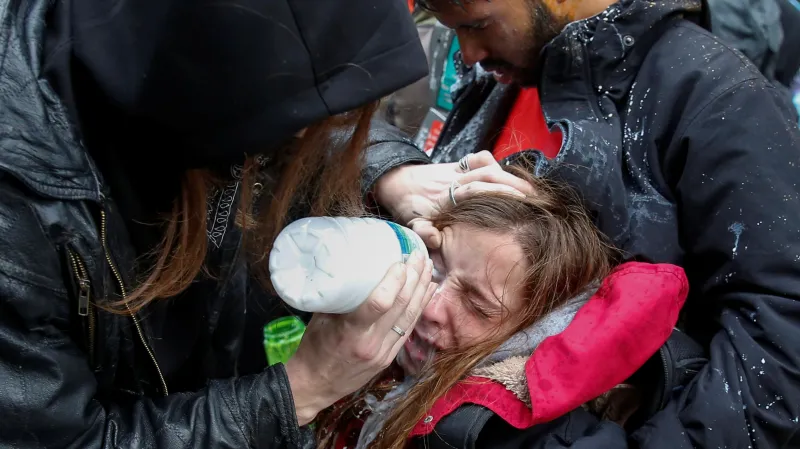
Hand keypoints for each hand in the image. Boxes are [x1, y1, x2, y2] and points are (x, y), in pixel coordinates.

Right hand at [284, 251, 436, 425]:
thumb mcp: (320, 319)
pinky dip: (420, 307)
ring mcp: (384, 352)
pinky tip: (427, 291)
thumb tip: (355, 266)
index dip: (394, 280)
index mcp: (351, 333)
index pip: (379, 303)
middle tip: (419, 255)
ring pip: (410, 317)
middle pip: (401, 306)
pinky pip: (409, 328)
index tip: (400, 260)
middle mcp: (371, 343)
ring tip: (427, 267)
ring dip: (421, 289)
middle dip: (413, 278)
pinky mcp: (390, 357)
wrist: (315, 385)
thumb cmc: (313, 349)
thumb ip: (340, 296)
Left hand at [374, 151, 533, 247]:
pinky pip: (477, 158)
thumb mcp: (412, 224)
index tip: (519, 204)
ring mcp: (456, 171)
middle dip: (512, 186)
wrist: (396, 183)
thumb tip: (432, 239)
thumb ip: (422, 232)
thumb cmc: (407, 207)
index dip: (498, 195)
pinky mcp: (457, 165)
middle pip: (487, 177)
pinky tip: (506, 172)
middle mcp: (454, 181)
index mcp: (445, 198)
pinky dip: (491, 161)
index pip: (475, 192)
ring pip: (486, 167)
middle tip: (534, 199)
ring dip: (509, 176)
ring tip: (530, 189)